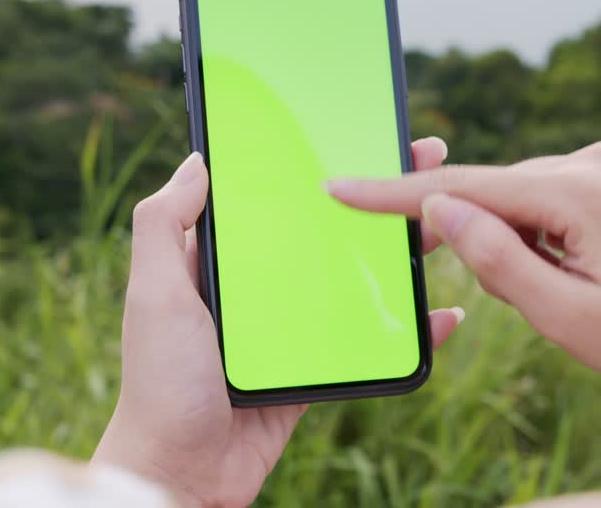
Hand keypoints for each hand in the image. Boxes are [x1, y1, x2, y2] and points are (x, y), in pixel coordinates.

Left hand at [93, 138, 462, 507]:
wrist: (184, 473)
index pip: (279, 195)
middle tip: (427, 160)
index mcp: (226, 258)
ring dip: (402, 250)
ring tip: (447, 223)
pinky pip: (370, 335)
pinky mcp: (318, 363)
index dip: (319, 160)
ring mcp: (294, 323)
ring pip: (358, 274)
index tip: (361, 128)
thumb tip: (198, 160)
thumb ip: (162, 226)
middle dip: (379, 193)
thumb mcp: (152, 294)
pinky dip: (409, 326)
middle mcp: (263, 282)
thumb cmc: (159, 382)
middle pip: (330, 226)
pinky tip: (444, 313)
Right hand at [328, 139, 600, 451]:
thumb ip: (495, 259)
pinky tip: (582, 260)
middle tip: (519, 288)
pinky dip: (548, 219)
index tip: (344, 186)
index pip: (471, 186)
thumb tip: (439, 206)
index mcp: (587, 194)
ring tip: (570, 283)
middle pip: (503, 188)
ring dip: (523, 230)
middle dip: (484, 232)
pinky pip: (561, 187)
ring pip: (531, 189)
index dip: (400, 192)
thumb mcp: (560, 316)